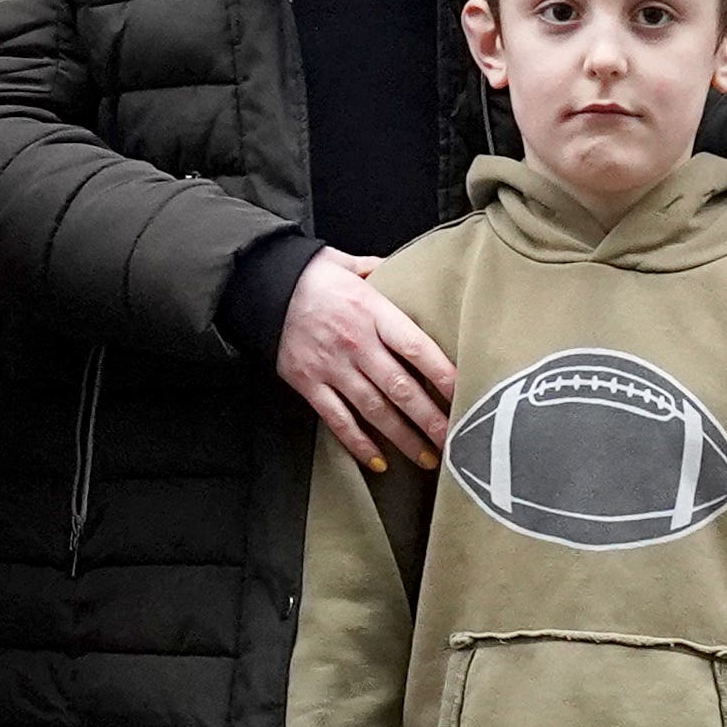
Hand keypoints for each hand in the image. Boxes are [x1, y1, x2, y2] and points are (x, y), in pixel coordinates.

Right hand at [273, 249, 457, 472]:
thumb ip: (383, 273)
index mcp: (372, 312)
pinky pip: (337, 419)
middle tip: (456, 442)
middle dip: (431, 419)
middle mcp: (355, 343)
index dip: (444, 375)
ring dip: (403, 438)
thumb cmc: (311, 274)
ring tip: (428, 458)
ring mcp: (331, 367)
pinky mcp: (308, 383)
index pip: (416, 348)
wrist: (259, 285)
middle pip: (401, 388)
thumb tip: (410, 270)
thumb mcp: (351, 265)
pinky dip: (358, 443)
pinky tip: (378, 461)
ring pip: (374, 410)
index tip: (466, 395)